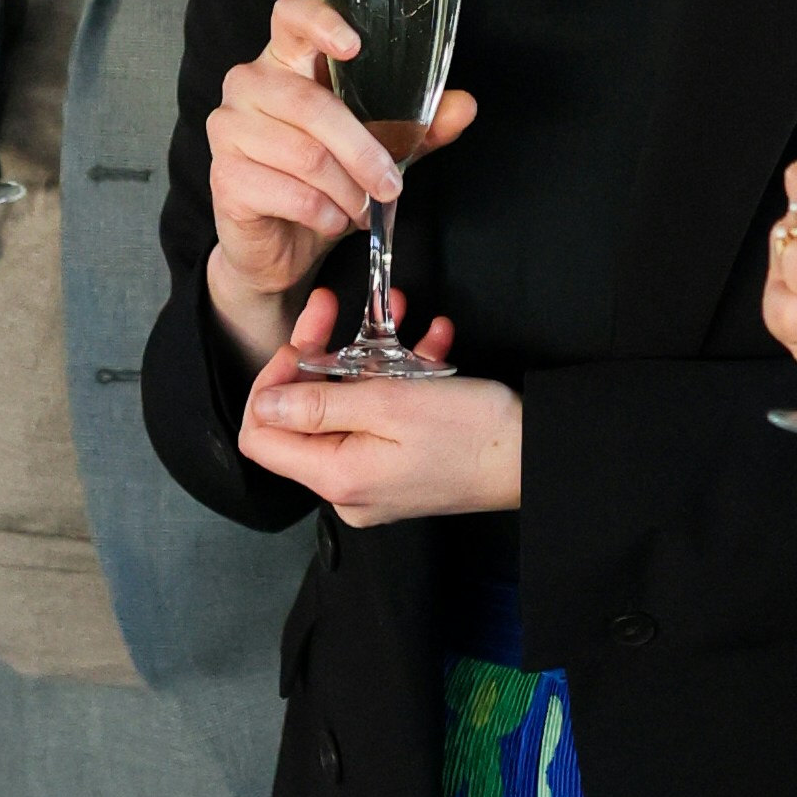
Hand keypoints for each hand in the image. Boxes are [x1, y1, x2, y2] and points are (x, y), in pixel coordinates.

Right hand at [205, 0, 475, 357]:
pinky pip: (290, 193)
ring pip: (305, 154)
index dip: (320, 21)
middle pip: (312, 104)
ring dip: (347, 189)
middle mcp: (248, 83)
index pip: (290, 15)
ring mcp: (229, 127)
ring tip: (363, 207)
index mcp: (285, 59)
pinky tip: (335, 220)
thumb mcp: (378, 147)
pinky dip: (326, 214)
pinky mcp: (224, 176)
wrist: (279, 243)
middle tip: (391, 186)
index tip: (355, 46)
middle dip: (364, 150)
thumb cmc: (325, 180)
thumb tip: (464, 106)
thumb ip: (418, 125)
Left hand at [238, 289, 520, 523]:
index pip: (261, 434)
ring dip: (367, 357)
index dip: (272, 383)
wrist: (536, 458)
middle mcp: (348, 487)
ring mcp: (374, 479)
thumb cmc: (473, 433)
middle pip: (303, 416)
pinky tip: (430, 344)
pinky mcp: (401, 467)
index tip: (301, 344)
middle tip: (336, 310)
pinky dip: (399, 378)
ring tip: (397, 318)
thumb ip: (318, 405)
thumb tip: (265, 405)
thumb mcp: (390, 403)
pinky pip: (381, 418)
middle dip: (322, 354)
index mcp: (336, 476)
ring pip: (346, 408)